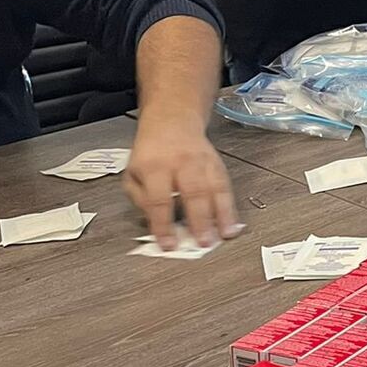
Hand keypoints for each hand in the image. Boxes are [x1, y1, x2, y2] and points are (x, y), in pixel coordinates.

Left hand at [124, 115, 239, 249]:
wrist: (172, 122)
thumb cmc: (151, 153)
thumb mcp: (132, 175)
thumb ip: (141, 200)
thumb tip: (156, 224)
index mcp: (154, 167)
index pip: (159, 200)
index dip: (164, 224)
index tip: (169, 245)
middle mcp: (181, 163)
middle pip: (192, 193)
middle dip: (199, 220)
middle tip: (203, 242)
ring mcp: (202, 162)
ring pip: (214, 188)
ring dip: (222, 214)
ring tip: (225, 235)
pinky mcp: (217, 163)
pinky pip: (226, 185)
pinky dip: (231, 205)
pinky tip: (234, 222)